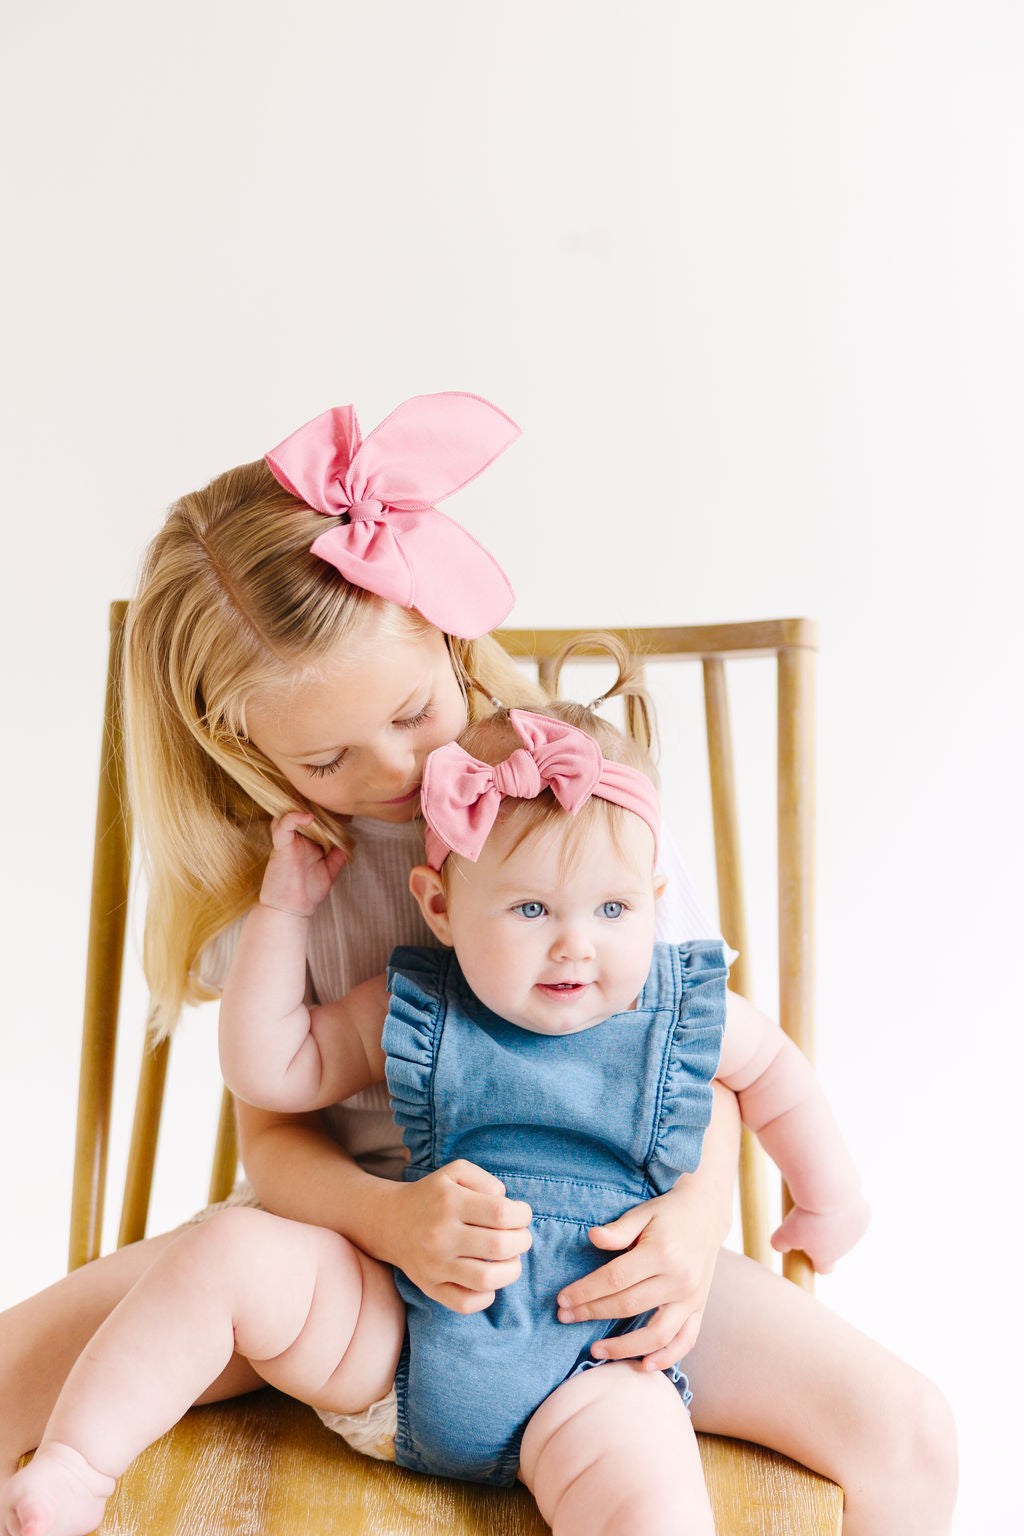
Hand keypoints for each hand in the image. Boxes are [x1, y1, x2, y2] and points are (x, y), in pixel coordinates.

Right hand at [260, 812, 346, 917]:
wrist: (290, 911)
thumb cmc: (306, 894)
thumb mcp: (328, 871)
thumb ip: (337, 857)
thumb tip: (350, 843)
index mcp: (305, 843)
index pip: (312, 820)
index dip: (324, 811)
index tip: (341, 807)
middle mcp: (295, 839)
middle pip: (299, 812)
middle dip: (312, 803)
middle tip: (329, 797)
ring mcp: (287, 842)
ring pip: (287, 813)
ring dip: (301, 805)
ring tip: (316, 802)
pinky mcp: (280, 847)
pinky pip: (282, 826)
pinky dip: (293, 818)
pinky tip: (308, 817)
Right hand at [385, 1161, 532, 1313]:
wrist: (390, 1221)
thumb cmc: (433, 1196)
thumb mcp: (455, 1172)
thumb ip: (485, 1180)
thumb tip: (506, 1202)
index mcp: (450, 1202)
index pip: (502, 1213)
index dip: (522, 1215)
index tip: (521, 1214)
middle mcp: (441, 1235)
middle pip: (500, 1246)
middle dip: (522, 1241)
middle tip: (520, 1236)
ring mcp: (435, 1264)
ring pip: (486, 1279)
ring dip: (511, 1270)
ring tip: (510, 1260)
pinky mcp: (430, 1287)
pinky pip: (465, 1303)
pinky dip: (486, 1296)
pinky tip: (488, 1280)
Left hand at [555, 1189, 720, 1372]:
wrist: (707, 1213)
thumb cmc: (668, 1213)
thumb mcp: (642, 1213)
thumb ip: (618, 1229)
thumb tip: (592, 1237)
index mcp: (661, 1253)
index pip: (615, 1279)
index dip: (585, 1291)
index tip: (562, 1300)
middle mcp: (679, 1279)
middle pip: (628, 1305)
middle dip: (592, 1314)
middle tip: (565, 1318)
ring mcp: (692, 1297)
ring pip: (657, 1334)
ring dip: (624, 1347)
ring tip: (596, 1350)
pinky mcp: (700, 1308)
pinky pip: (685, 1341)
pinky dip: (667, 1357)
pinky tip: (644, 1365)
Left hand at [771, 1192, 870, 1273]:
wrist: (829, 1192)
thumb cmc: (806, 1215)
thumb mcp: (784, 1232)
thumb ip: (780, 1243)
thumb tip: (780, 1246)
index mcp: (826, 1257)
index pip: (823, 1268)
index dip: (814, 1260)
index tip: (806, 1248)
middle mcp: (845, 1248)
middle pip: (832, 1244)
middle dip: (821, 1232)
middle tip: (808, 1216)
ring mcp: (856, 1232)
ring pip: (843, 1226)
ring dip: (834, 1219)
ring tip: (822, 1205)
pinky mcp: (865, 1213)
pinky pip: (851, 1210)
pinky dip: (844, 1204)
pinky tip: (836, 1197)